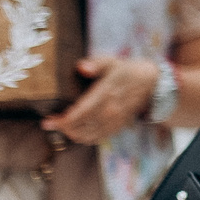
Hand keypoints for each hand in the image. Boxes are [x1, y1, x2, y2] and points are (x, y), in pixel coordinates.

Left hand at [43, 57, 161, 147]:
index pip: (80, 113)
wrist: (153, 84)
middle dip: (62, 128)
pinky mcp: (118, 126)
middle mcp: (111, 111)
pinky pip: (98, 138)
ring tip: (62, 126)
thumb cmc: (127, 71)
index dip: (62, 121)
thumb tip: (81, 67)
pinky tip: (77, 132)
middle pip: (80, 128)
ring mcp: (115, 121)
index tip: (47, 121)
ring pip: (88, 136)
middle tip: (50, 122)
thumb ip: (96, 63)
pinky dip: (84, 138)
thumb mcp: (112, 62)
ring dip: (72, 134)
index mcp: (106, 94)